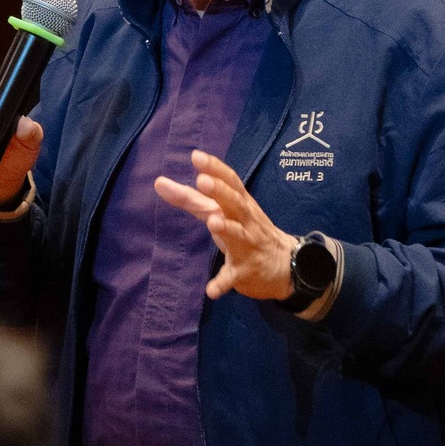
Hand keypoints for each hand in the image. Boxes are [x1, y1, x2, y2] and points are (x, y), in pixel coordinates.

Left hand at [155, 149, 296, 300]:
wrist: (285, 264)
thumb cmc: (246, 230)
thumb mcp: (223, 212)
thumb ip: (192, 199)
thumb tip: (160, 182)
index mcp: (240, 204)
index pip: (230, 182)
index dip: (215, 168)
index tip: (196, 156)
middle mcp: (246, 221)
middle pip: (235, 203)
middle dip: (220, 191)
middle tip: (202, 180)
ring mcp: (248, 246)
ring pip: (238, 235)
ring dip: (226, 228)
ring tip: (213, 222)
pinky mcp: (246, 271)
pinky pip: (233, 277)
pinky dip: (223, 283)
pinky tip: (211, 290)